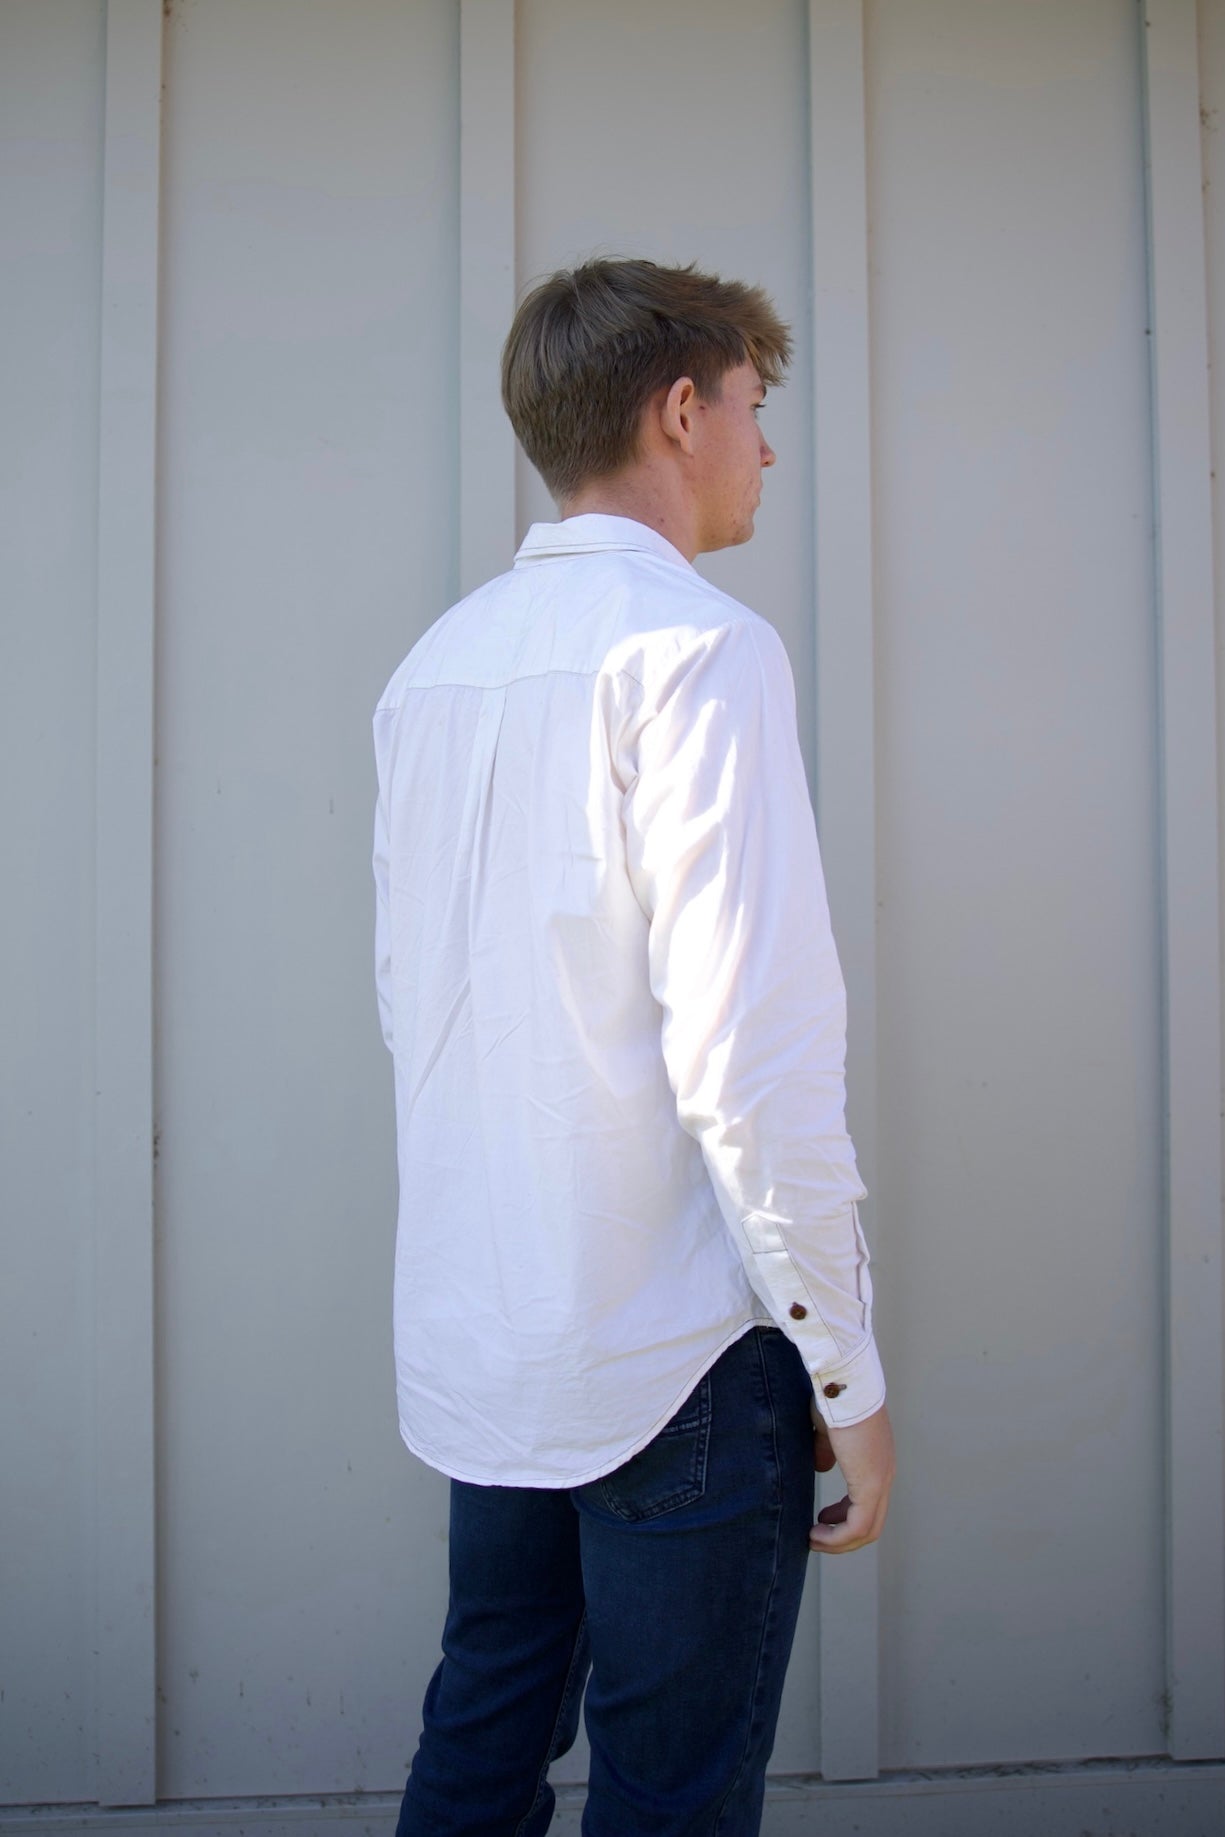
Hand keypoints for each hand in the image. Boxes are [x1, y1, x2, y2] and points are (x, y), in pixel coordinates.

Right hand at [808, 1402, 893, 1554]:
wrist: (844, 1383)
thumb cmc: (834, 1398)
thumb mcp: (827, 1429)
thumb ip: (826, 1449)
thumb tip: (820, 1467)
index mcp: (875, 1461)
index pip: (867, 1503)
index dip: (844, 1517)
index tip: (822, 1519)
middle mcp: (884, 1475)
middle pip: (870, 1523)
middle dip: (841, 1536)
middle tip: (817, 1536)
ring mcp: (880, 1481)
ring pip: (866, 1530)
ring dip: (838, 1542)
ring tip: (814, 1539)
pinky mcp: (871, 1485)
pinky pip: (857, 1526)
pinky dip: (837, 1537)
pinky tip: (816, 1532)